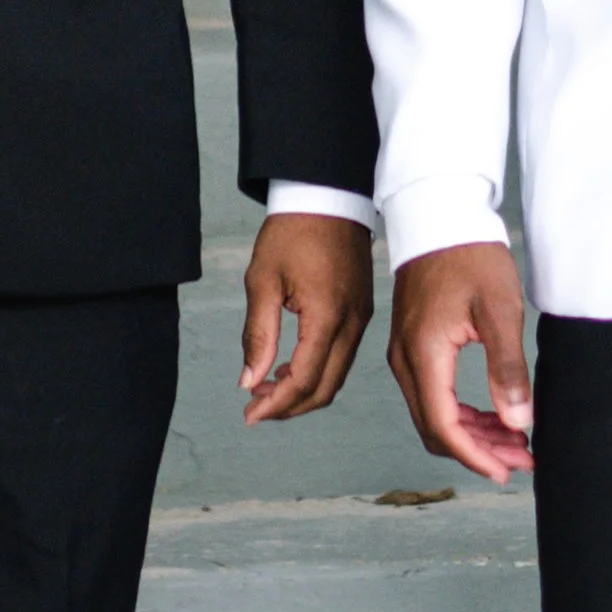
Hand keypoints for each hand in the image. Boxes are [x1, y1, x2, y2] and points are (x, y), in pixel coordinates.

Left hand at [239, 213, 375, 423]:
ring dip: (303, 390)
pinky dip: (318, 371)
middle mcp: (352, 323)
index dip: (276, 405)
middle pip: (326, 388)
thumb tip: (249, 381)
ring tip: (266, 388)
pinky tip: (290, 366)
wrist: (328, 195)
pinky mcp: (362, 311)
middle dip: (290, 406)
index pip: (304, 380)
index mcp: (328, 315)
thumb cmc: (293, 231)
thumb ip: (258, 335)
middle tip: (255, 407)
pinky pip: (342, 355)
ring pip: (337, 376)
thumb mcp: (262, 281)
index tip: (249, 415)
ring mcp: (361, 318)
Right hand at [387, 241, 535, 482]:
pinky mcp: (414, 346)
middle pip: (436, 428)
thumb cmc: (471, 255)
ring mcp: (406, 354)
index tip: (508, 471)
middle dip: (479, 451)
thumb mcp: (500, 310)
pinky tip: (493, 416)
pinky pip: (433, 395)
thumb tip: (518, 422)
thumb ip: (507, 368)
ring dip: (472, 435)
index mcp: (425, 354)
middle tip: (521, 460)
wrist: (440, 214)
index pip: (444, 425)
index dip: (476, 456)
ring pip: (434, 415)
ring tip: (514, 443)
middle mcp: (406, 360)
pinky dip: (461, 413)